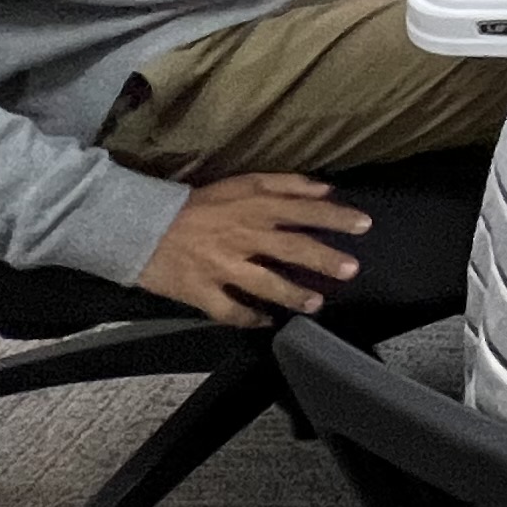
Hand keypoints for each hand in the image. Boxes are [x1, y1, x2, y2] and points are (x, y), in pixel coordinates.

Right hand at [136, 172, 372, 326]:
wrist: (143, 226)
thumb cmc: (200, 204)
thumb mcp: (243, 183)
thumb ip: (286, 184)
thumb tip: (326, 189)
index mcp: (254, 208)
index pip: (304, 211)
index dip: (336, 217)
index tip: (364, 225)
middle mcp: (243, 237)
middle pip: (292, 249)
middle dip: (324, 260)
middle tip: (351, 270)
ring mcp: (222, 267)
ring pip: (265, 284)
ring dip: (293, 295)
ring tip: (316, 304)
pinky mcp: (201, 291)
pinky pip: (230, 311)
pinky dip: (250, 318)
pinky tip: (268, 323)